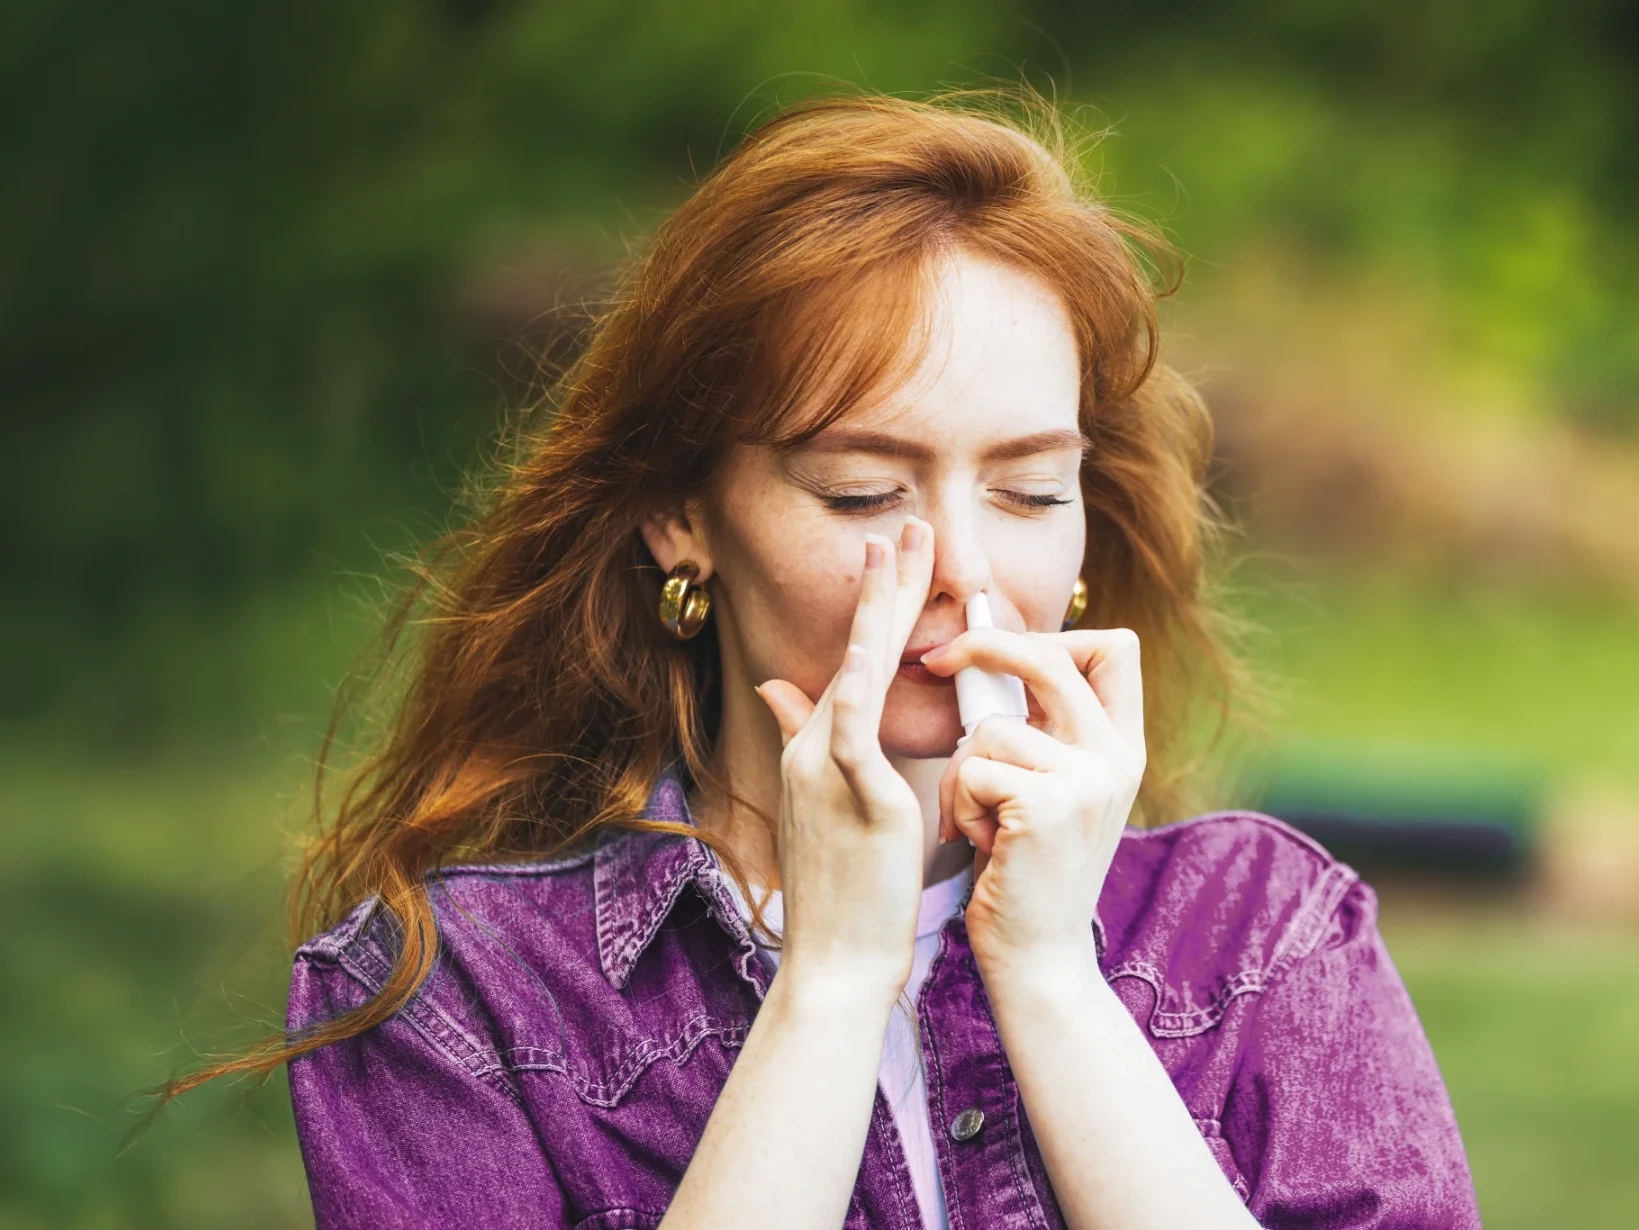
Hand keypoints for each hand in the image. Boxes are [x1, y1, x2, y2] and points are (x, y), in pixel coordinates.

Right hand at [754, 517, 934, 1005]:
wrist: (835, 964)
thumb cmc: (842, 891)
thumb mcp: (820, 806)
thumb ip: (803, 741)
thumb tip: (777, 688)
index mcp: (817, 748)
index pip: (854, 659)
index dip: (879, 604)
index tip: (901, 551)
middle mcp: (814, 749)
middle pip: (853, 649)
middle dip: (882, 585)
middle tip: (906, 523)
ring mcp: (826, 773)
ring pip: (852, 675)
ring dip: (876, 610)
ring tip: (895, 552)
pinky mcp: (850, 803)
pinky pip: (851, 739)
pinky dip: (856, 692)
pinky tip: (870, 651)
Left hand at [917, 626, 1145, 972]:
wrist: (1038, 955)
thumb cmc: (1024, 866)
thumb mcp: (1050, 786)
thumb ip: (1043, 727)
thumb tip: (989, 648)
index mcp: (1122, 747)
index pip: (1115, 648)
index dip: (1056, 632)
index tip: (1000, 642)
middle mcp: (1116, 757)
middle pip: (1050, 656)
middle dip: (983, 646)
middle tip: (938, 660)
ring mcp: (1087, 781)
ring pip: (990, 727)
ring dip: (961, 773)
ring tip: (978, 822)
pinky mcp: (1045, 807)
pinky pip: (972, 768)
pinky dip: (959, 805)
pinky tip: (979, 844)